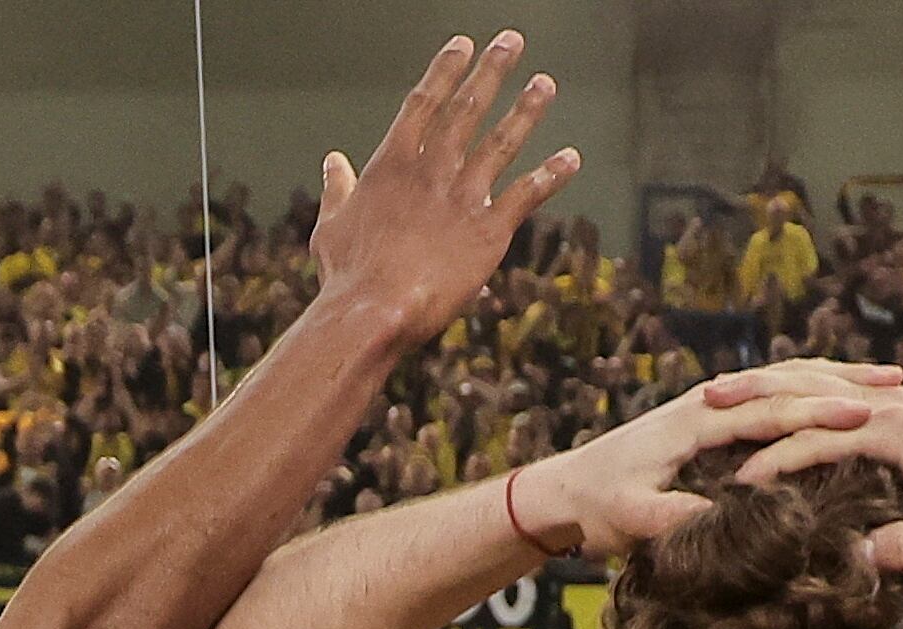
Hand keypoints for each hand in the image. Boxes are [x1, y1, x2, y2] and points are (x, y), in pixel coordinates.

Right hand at [309, 35, 579, 347]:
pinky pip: (526, 195)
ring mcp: (463, 198)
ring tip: (545, 84)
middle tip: (511, 42)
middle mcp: (432, 171)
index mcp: (391, 164)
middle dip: (491, 72)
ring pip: (502, 143)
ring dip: (526, 111)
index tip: (463, 45)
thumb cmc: (347, 274)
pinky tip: (570, 158)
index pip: (423, 103)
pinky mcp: (489, 231)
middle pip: (466, 110)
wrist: (373, 311)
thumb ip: (337, 188)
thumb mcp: (332, 224)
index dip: (445, 71)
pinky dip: (551, 175)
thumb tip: (333, 161)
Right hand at [716, 374, 902, 574]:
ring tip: (711, 397)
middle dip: (752, 405)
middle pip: (806, 396)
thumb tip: (859, 556)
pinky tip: (755, 406)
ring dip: (763, 390)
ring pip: (813, 385)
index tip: (732, 486)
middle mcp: (890, 404)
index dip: (772, 461)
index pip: (817, 436)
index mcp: (896, 430)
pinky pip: (827, 395)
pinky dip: (789, 396)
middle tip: (698, 416)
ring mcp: (889, 402)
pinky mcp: (888, 411)